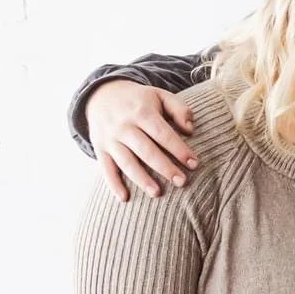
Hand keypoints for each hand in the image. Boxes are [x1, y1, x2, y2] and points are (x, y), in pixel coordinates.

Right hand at [85, 80, 196, 200]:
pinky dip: (113, 184)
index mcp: (142, 112)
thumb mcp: (160, 95)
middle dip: (164, 167)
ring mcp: (110, 139)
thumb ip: (179, 109)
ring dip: (141, 179)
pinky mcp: (100, 149)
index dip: (179, 149)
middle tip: (182, 182)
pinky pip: (106, 168)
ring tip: (158, 193)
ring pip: (126, 162)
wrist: (102, 95)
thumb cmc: (140, 100)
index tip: (194, 164)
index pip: (163, 134)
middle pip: (146, 150)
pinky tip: (124, 198)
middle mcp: (124, 126)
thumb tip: (191, 130)